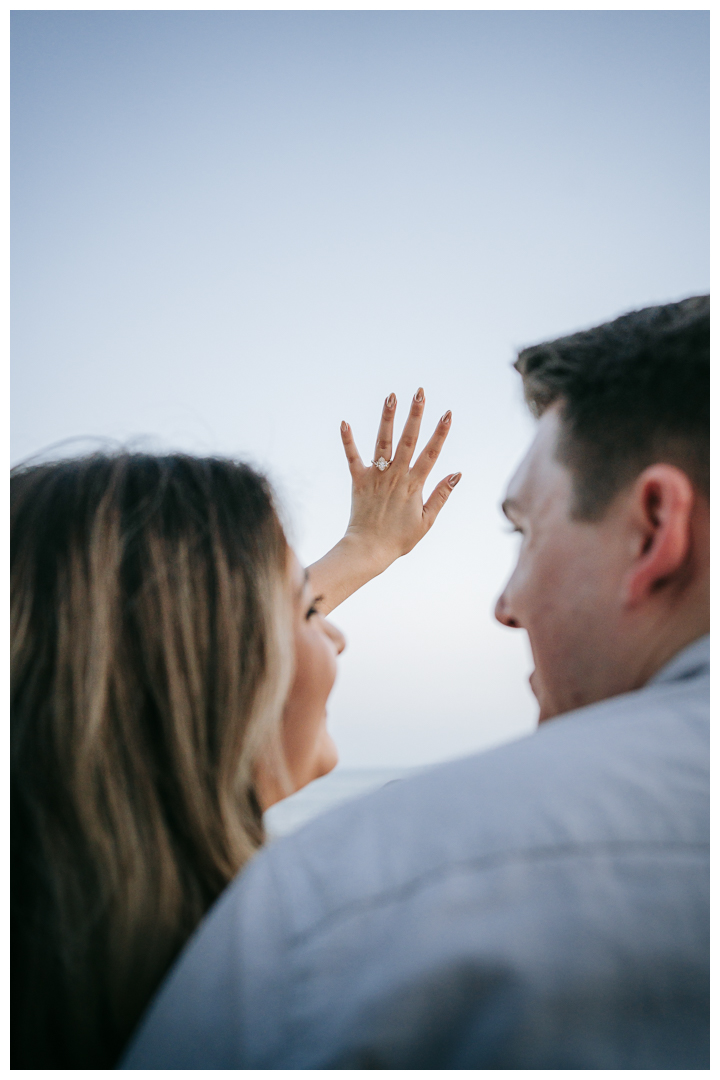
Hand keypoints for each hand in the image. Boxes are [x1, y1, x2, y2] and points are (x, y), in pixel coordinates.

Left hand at [308, 388, 460, 612]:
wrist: (369, 550)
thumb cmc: (400, 538)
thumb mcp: (427, 520)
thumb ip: (441, 494)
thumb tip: (457, 473)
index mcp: (415, 485)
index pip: (431, 453)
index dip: (440, 432)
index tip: (448, 412)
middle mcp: (396, 476)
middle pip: (408, 440)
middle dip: (415, 415)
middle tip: (419, 392)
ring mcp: (377, 476)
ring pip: (383, 442)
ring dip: (387, 418)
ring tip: (391, 396)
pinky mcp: (359, 480)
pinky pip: (352, 457)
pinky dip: (348, 440)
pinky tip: (344, 422)